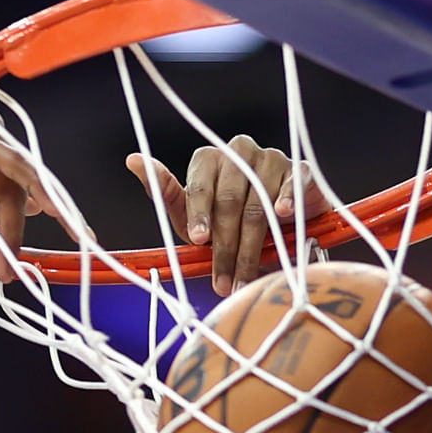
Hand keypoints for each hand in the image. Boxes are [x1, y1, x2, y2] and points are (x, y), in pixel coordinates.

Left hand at [125, 135, 329, 296]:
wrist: (277, 226)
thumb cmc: (225, 220)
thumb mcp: (190, 214)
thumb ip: (165, 192)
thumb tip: (133, 159)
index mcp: (208, 159)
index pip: (200, 186)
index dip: (199, 215)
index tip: (199, 241)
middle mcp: (239, 152)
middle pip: (229, 201)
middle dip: (225, 246)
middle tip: (221, 281)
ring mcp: (271, 158)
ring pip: (258, 203)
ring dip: (252, 246)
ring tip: (244, 279)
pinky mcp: (299, 170)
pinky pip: (293, 183)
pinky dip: (289, 199)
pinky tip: (284, 215)